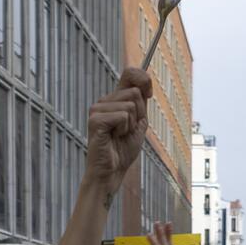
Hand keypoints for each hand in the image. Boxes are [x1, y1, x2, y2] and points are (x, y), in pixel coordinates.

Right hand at [83, 71, 150, 198]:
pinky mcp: (95, 120)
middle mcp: (104, 101)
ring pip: (130, 105)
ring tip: (119, 135)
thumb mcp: (138, 122)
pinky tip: (113, 138)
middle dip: (139, 114)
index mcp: (114, 99)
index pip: (130, 73)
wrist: (112, 171)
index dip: (144, 80)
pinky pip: (123, 116)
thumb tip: (144, 84)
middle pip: (134, 92)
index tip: (149, 94)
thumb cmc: (123, 150)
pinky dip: (124, 129)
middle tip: (127, 130)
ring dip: (131, 124)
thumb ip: (141, 102)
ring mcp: (97, 109)